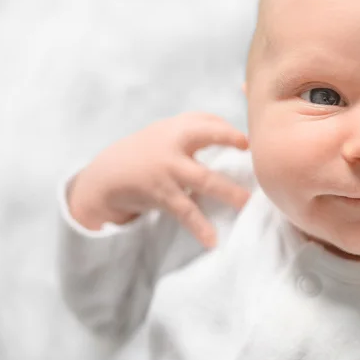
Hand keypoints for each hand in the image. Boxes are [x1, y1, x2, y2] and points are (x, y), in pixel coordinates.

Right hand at [68, 112, 250, 246]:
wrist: (106, 176)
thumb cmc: (146, 155)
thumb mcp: (166, 135)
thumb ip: (195, 132)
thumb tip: (239, 140)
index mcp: (176, 128)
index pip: (205, 120)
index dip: (227, 128)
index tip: (247, 141)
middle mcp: (172, 143)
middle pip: (205, 136)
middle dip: (228, 138)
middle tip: (253, 152)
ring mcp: (167, 169)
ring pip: (203, 179)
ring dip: (227, 191)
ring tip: (246, 203)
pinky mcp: (161, 193)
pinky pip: (185, 211)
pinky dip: (199, 226)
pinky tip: (212, 240)